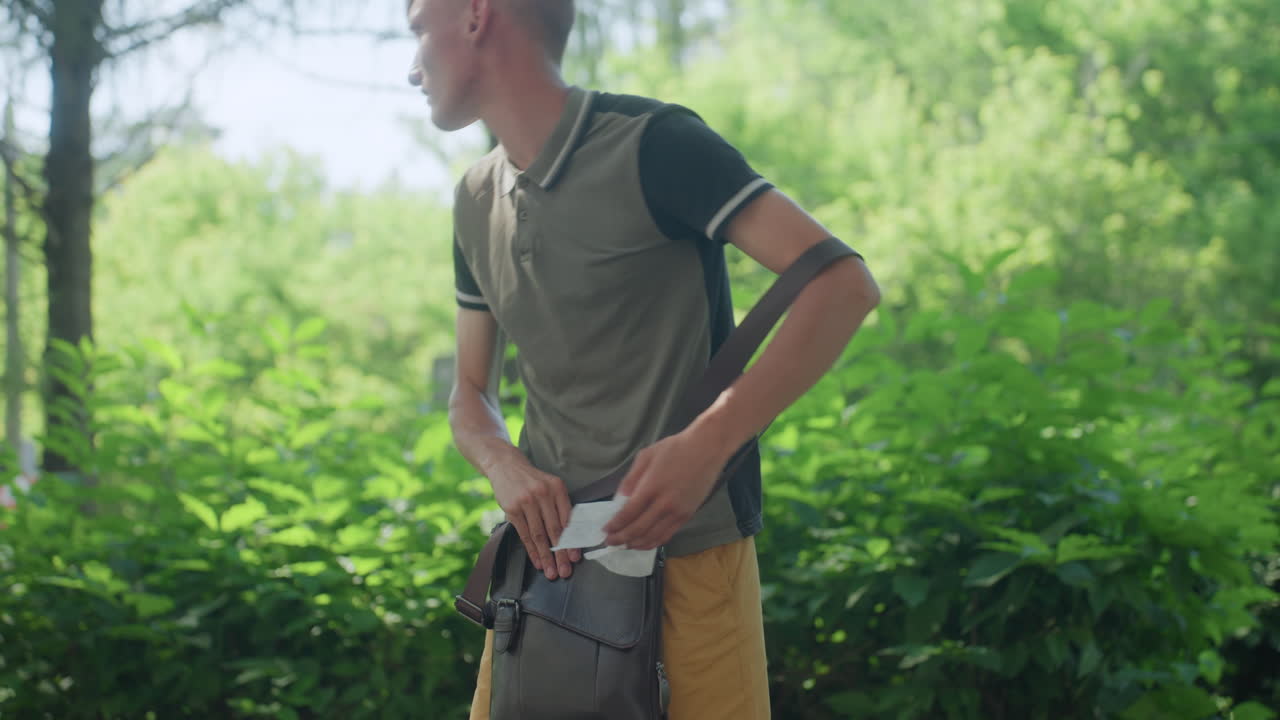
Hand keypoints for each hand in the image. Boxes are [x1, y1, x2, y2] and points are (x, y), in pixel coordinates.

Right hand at [487, 453, 581, 579]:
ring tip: (551, 572)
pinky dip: (531, 550)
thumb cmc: (532, 480)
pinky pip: (524, 534)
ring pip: (539, 535)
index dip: (572, 541)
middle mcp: (543, 494)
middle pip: (554, 530)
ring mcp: (526, 502)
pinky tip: (537, 561)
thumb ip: (560, 506)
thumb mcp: (550, 486)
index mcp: (557, 488)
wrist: (506, 466)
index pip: (567, 520)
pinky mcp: (512, 509)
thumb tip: (570, 535)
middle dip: (561, 554)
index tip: (576, 558)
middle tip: (565, 571)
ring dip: (546, 556)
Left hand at [602, 431, 727, 550]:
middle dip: (621, 538)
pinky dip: (653, 542)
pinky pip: (668, 535)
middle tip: (609, 542)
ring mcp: (677, 512)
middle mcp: (664, 504)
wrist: (706, 449)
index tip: (605, 530)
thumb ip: (631, 479)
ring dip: (636, 544)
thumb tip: (619, 499)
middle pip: (638, 529)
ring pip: (653, 537)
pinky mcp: (688, 515)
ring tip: (624, 546)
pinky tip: (644, 543)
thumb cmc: (675, 448)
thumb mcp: (646, 456)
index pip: (628, 514)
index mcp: (651, 487)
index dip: (615, 525)